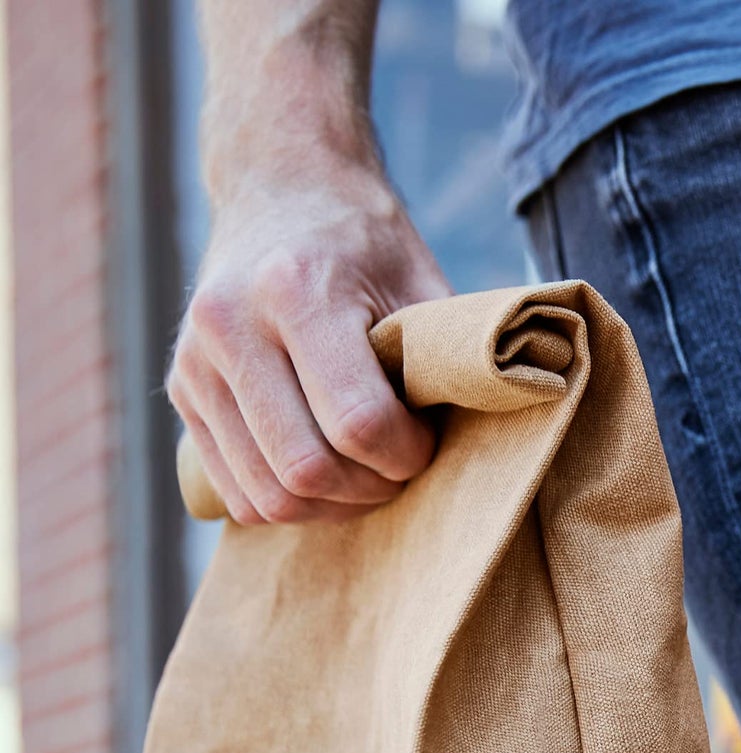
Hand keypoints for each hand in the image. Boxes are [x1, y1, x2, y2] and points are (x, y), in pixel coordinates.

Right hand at [166, 160, 450, 524]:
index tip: (427, 439)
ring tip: (367, 476)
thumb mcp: (421, 284)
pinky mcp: (182, 392)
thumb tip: (489, 437)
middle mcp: (229, 324)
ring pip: (268, 496)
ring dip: (332, 508)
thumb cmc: (367, 244)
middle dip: (370, 489)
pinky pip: (238, 496)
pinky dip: (292, 505)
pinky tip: (327, 478)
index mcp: (295, 289)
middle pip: (306, 470)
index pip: (359, 422)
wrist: (280, 187)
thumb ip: (446, 360)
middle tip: (401, 468)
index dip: (408, 454)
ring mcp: (195, 362)